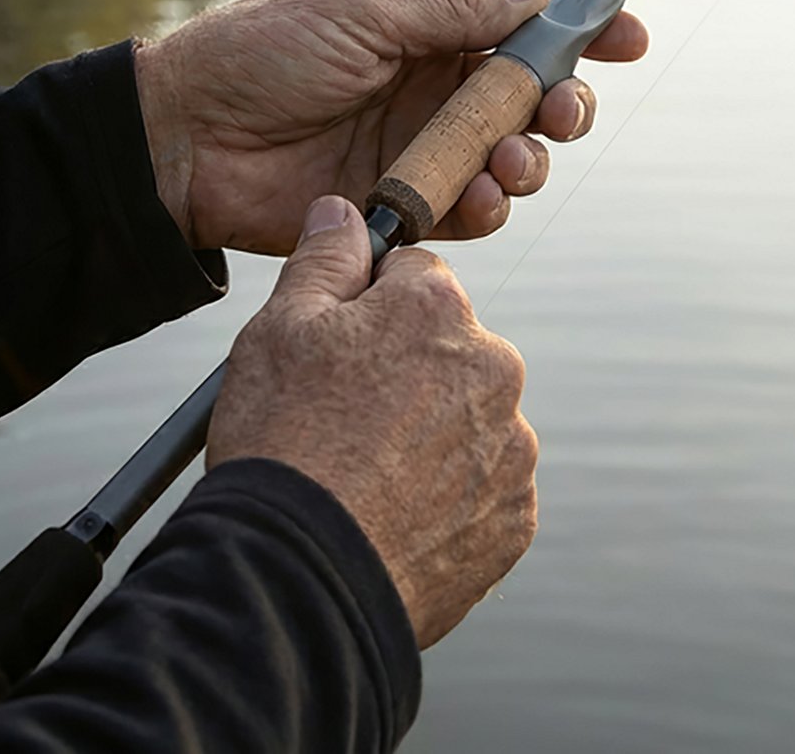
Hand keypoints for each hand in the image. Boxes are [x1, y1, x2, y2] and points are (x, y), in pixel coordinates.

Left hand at [134, 0, 647, 251]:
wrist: (183, 141)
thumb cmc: (262, 53)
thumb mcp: (361, 11)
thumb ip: (452, 11)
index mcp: (427, 22)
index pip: (522, 23)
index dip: (581, 31)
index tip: (629, 39)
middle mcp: (434, 83)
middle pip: (532, 95)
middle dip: (564, 104)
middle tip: (562, 113)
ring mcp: (421, 144)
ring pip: (513, 156)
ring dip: (530, 160)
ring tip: (512, 163)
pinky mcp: (403, 202)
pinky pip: (470, 209)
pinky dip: (488, 206)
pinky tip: (479, 200)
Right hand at [207, 196, 536, 646]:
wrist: (295, 584)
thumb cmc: (281, 446)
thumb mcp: (279, 329)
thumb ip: (325, 258)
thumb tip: (344, 211)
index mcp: (440, 308)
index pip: (416, 280)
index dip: (369, 311)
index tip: (340, 356)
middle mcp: (494, 366)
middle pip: (452, 349)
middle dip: (410, 373)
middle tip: (349, 424)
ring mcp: (512, 445)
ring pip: (471, 419)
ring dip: (434, 437)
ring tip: (369, 478)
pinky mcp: (516, 515)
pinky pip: (485, 487)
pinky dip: (451, 498)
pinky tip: (397, 517)